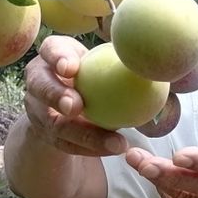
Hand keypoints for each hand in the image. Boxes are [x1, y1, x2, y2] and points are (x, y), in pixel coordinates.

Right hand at [22, 35, 126, 157]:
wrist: (73, 100)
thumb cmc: (96, 73)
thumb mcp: (104, 62)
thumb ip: (121, 62)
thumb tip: (159, 68)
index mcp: (53, 54)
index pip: (51, 49)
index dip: (58, 57)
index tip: (71, 68)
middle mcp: (39, 80)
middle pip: (40, 86)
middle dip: (56, 96)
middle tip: (76, 106)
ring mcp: (38, 109)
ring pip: (54, 124)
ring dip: (82, 133)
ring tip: (113, 141)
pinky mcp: (46, 133)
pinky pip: (67, 144)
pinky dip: (91, 147)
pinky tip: (114, 148)